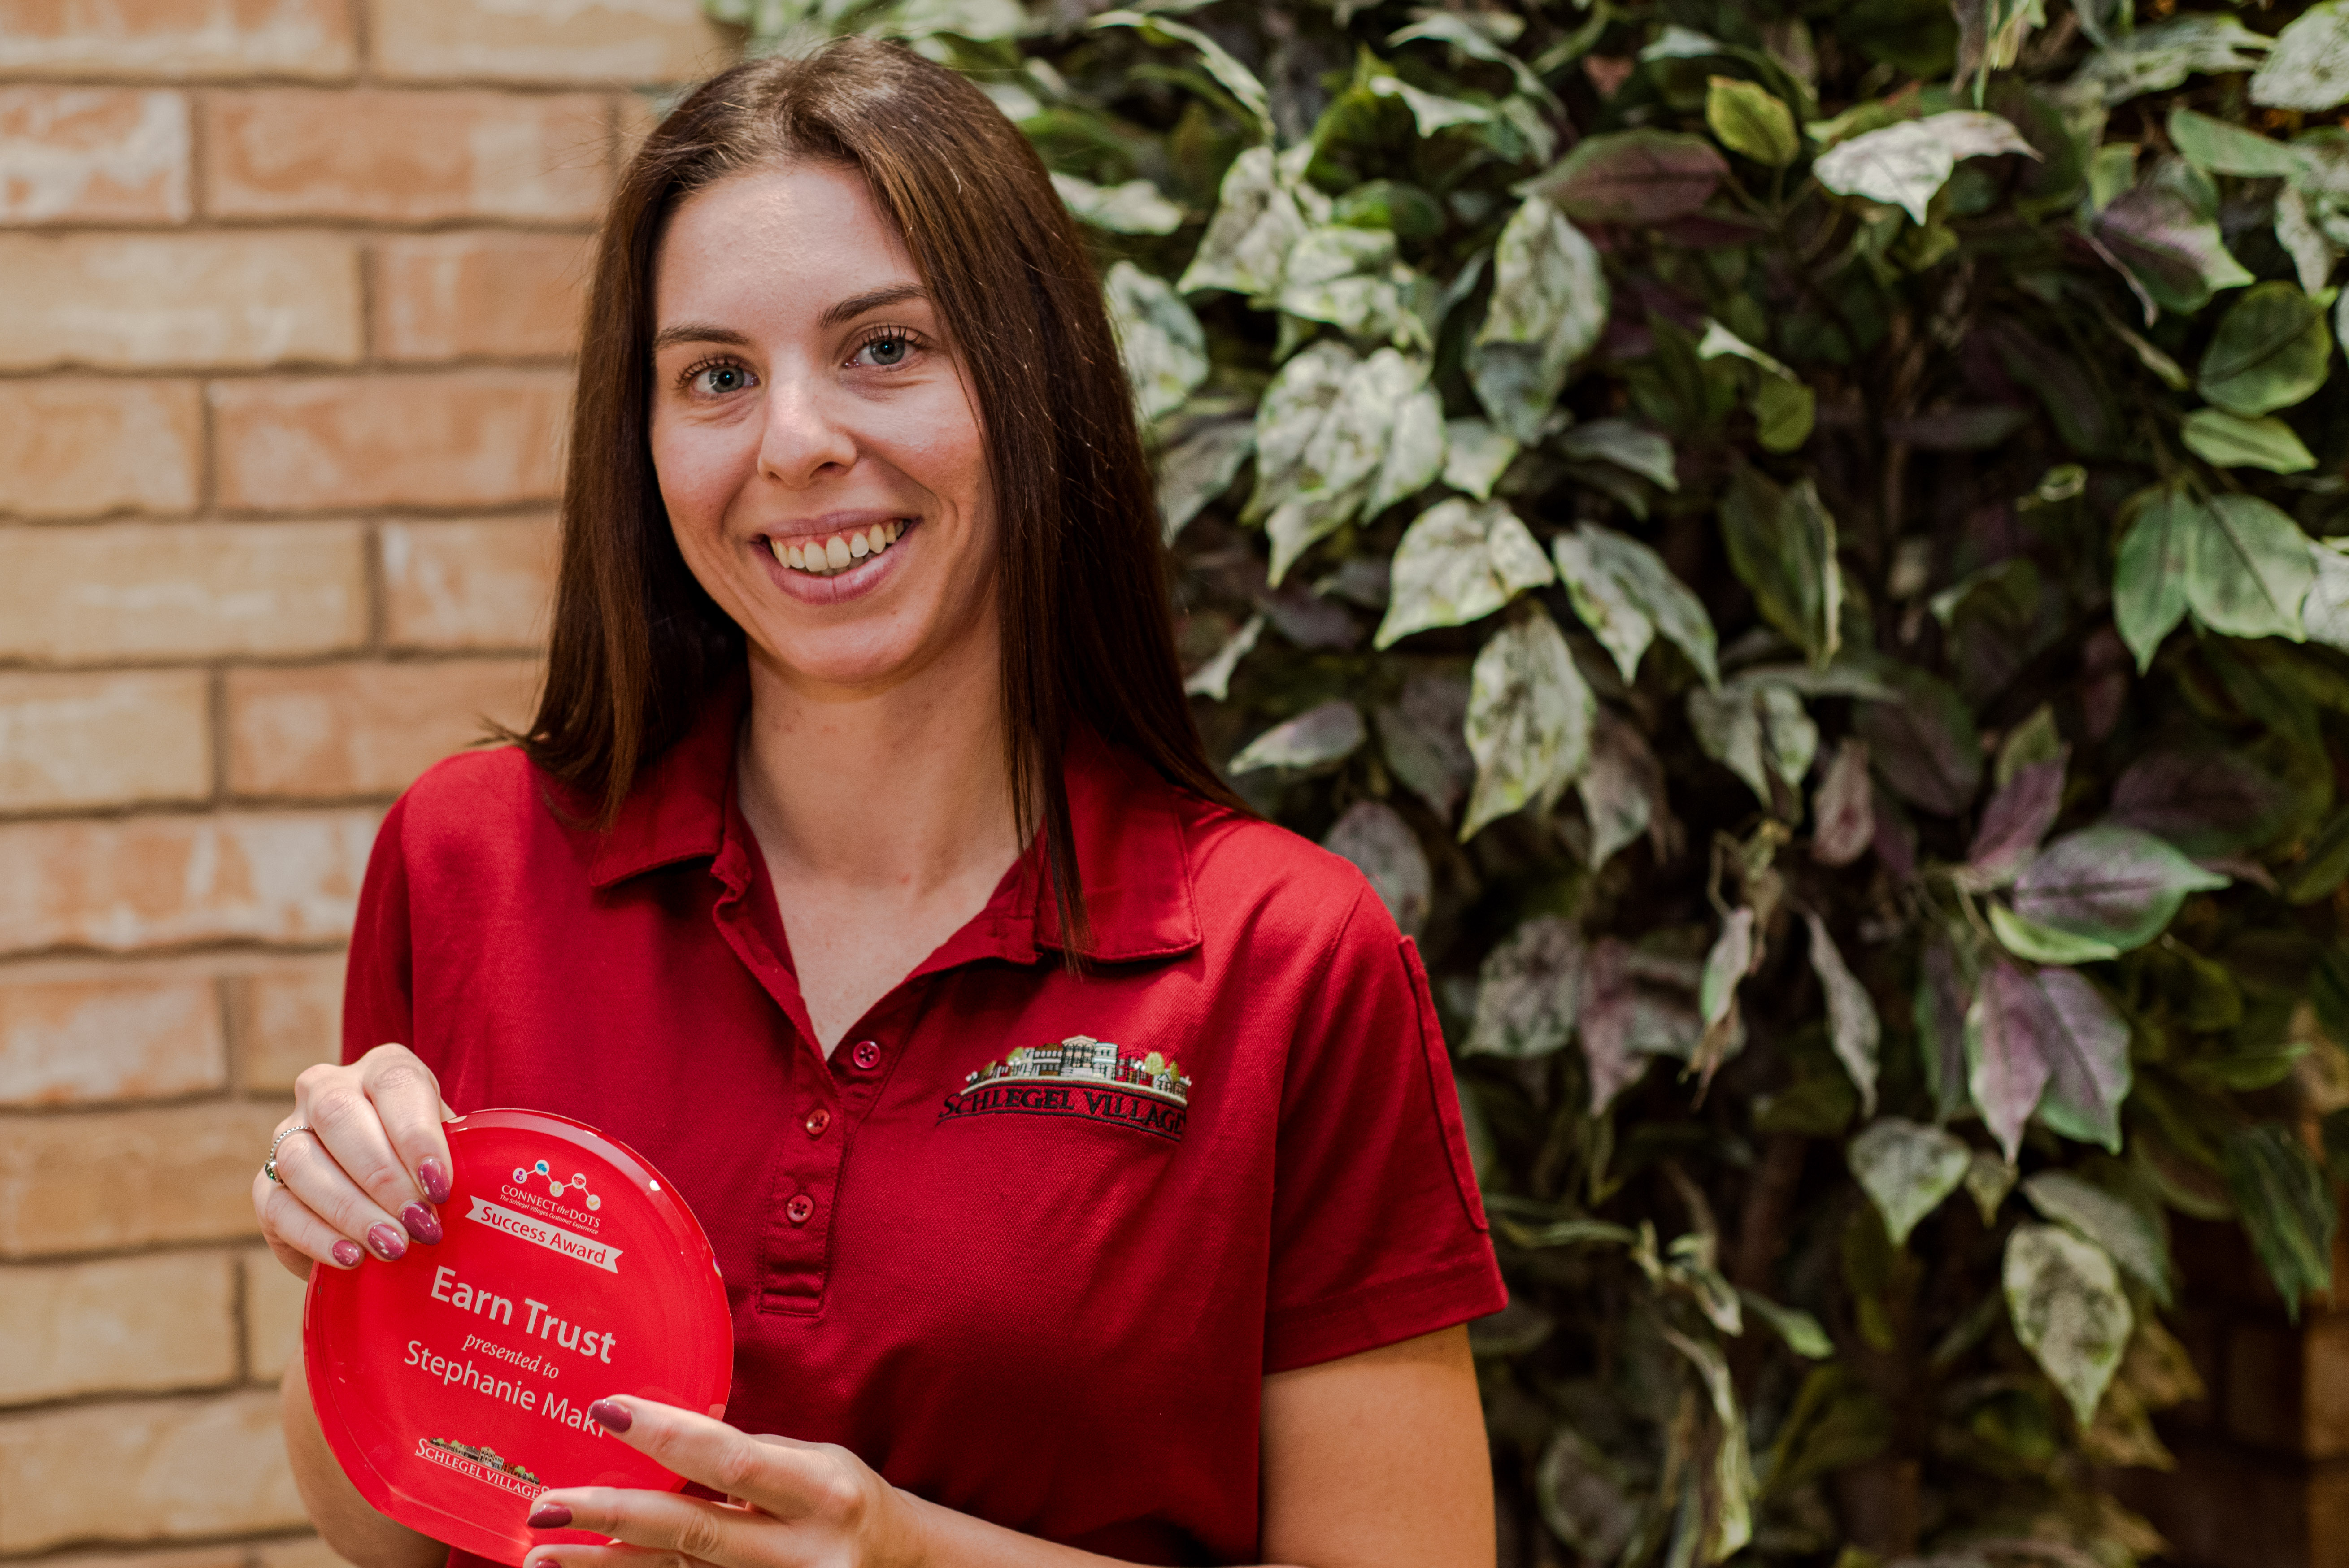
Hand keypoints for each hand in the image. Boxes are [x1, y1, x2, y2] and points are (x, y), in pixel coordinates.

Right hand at [251, 1043, 454, 1279]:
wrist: (386, 1192)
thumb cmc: (430, 1164)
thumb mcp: (452, 1149)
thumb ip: (462, 1160)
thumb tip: (479, 1199)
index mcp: (383, 1069)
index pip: (396, 1084)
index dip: (417, 1136)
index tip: (440, 1186)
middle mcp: (326, 1089)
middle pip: (339, 1117)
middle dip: (383, 1178)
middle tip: (419, 1225)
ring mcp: (288, 1133)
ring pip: (301, 1161)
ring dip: (351, 1210)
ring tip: (393, 1248)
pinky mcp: (265, 1183)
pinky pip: (278, 1207)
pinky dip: (316, 1236)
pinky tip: (352, 1258)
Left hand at [520, 1397, 928, 1567]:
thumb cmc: (851, 1504)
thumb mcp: (820, 1463)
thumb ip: (751, 1456)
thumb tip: (665, 1434)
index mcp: (824, 1493)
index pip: (733, 1462)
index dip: (668, 1435)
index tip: (608, 1410)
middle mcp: (802, 1552)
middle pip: (692, 1534)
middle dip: (613, 1515)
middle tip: (548, 1504)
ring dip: (602, 1565)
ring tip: (541, 1551)